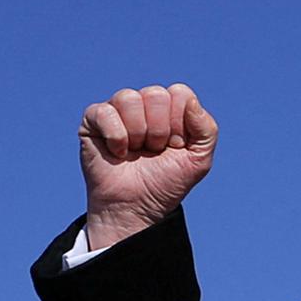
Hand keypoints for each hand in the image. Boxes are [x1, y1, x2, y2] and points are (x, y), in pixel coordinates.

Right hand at [77, 84, 217, 252]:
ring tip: (136, 151)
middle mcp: (143, 104)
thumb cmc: (165, 183)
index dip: (180, 124)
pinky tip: (118, 152)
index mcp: (169, 109)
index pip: (179, 93)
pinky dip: (116, 136)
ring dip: (137, 133)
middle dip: (159, 130)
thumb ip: (207, 129)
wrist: (136, 207)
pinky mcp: (93, 120)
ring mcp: (118, 110)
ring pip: (129, 98)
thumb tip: (191, 101)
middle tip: (153, 151)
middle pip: (156, 94)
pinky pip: (105, 112)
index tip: (175, 146)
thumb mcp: (199, 161)